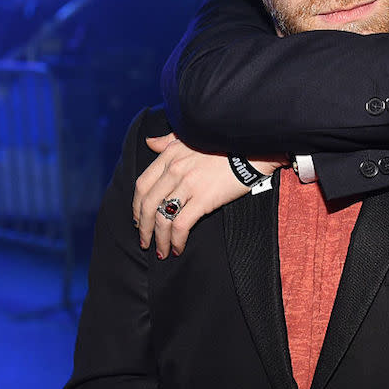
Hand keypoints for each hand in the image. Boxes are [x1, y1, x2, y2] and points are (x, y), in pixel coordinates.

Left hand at [132, 134, 281, 257]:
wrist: (251, 150)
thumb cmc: (224, 146)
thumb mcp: (191, 137)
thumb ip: (168, 141)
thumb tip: (150, 142)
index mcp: (170, 155)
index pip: (142, 184)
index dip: (136, 206)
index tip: (138, 218)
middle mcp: (175, 169)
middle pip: (148, 204)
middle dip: (143, 227)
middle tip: (145, 241)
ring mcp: (188, 184)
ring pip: (162, 218)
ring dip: (158, 239)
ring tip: (161, 250)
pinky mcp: (203, 199)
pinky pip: (180, 225)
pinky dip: (176, 240)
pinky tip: (178, 248)